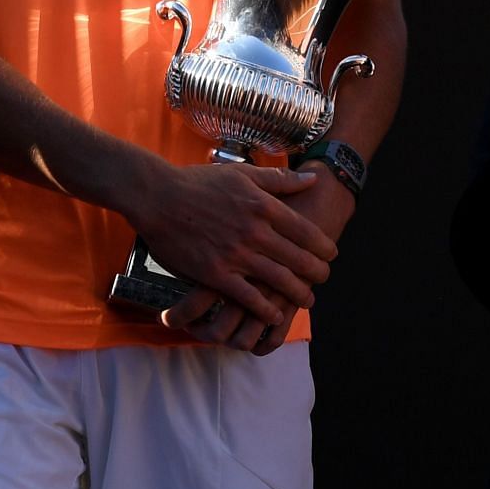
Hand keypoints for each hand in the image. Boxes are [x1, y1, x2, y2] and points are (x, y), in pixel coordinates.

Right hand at [129, 162, 336, 325]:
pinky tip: (274, 315)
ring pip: (279, 280)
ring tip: (308, 300)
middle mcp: (254, 231)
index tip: (331, 254)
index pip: (305, 231)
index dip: (323, 246)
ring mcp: (236, 254)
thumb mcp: (241, 173)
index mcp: (263, 205)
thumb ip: (279, 180)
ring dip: (298, 293)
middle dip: (317, 272)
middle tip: (324, 278)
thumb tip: (312, 180)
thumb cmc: (198, 182)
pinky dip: (265, 309)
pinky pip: (248, 297)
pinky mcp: (216, 273)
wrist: (157, 197)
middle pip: (298, 259)